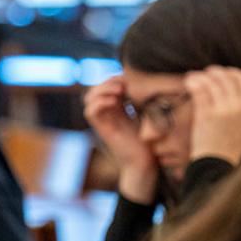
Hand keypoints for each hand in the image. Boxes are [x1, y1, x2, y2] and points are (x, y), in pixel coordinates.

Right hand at [84, 75, 157, 202]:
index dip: (112, 79)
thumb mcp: (148, 115)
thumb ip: (142, 101)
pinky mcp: (102, 129)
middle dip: (106, 82)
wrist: (145, 162)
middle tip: (122, 83)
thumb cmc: (151, 141)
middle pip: (94, 90)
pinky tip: (115, 101)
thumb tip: (147, 83)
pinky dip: (100, 103)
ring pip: (89, 98)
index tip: (128, 78)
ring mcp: (103, 121)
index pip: (105, 87)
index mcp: (116, 109)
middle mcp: (106, 114)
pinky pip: (90, 111)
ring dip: (102, 90)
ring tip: (118, 91)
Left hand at [185, 66, 240, 164]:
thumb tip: (231, 88)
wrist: (219, 164)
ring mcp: (226, 110)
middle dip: (216, 72)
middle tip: (207, 73)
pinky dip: (194, 82)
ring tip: (193, 76)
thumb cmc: (229, 145)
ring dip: (202, 76)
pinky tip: (189, 81)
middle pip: (229, 78)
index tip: (224, 73)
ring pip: (213, 82)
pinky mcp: (208, 114)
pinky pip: (200, 91)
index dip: (233, 73)